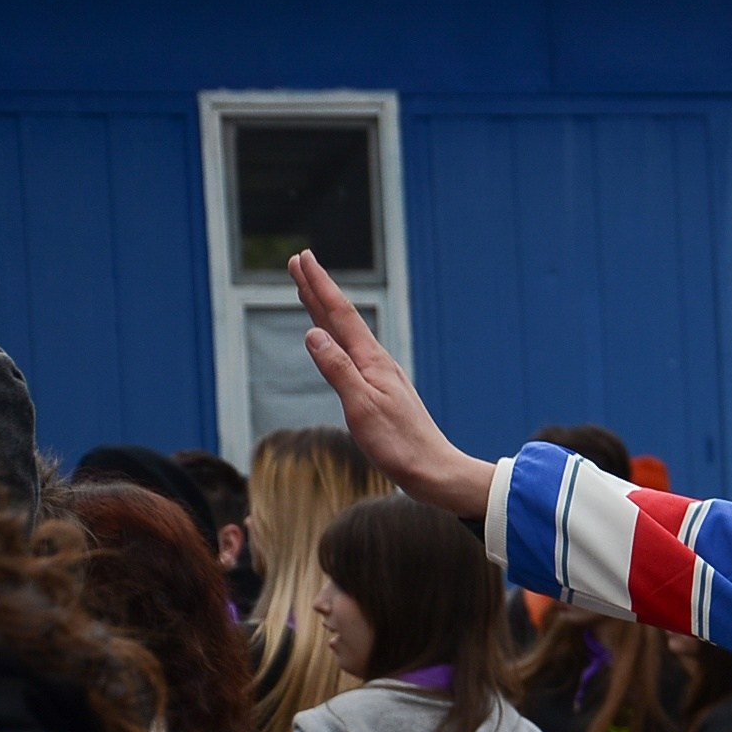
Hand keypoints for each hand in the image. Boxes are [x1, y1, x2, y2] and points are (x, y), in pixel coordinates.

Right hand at [288, 251, 493, 515]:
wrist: (433, 472)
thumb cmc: (398, 444)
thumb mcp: (361, 407)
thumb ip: (337, 369)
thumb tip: (313, 333)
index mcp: (372, 362)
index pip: (338, 315)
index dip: (318, 286)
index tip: (302, 259)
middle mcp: (377, 363)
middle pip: (341, 319)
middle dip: (318, 290)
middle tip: (299, 261)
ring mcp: (380, 377)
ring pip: (345, 335)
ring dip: (325, 311)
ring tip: (309, 292)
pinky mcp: (381, 393)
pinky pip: (350, 355)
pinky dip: (336, 339)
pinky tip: (335, 342)